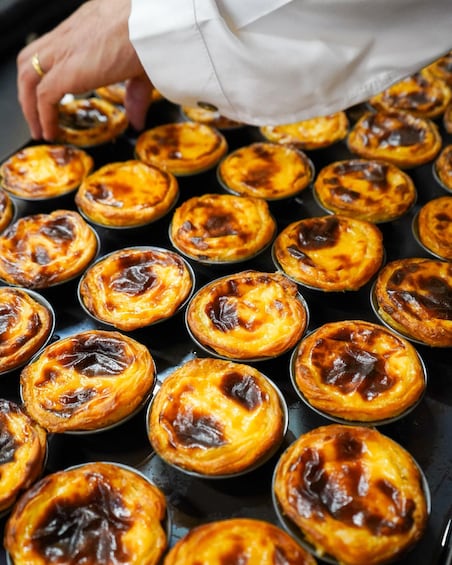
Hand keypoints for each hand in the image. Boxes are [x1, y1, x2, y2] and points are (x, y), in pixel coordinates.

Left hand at [17, 0, 152, 139]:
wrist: (149, 28)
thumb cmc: (149, 36)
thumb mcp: (140, 68)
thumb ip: (134, 97)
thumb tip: (137, 121)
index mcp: (82, 31)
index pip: (51, 49)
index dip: (45, 73)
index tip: (49, 94)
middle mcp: (67, 37)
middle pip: (30, 60)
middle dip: (28, 89)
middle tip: (35, 112)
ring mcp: (62, 51)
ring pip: (28, 77)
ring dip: (29, 105)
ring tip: (39, 128)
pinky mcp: (66, 70)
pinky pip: (43, 97)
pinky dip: (43, 116)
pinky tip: (50, 131)